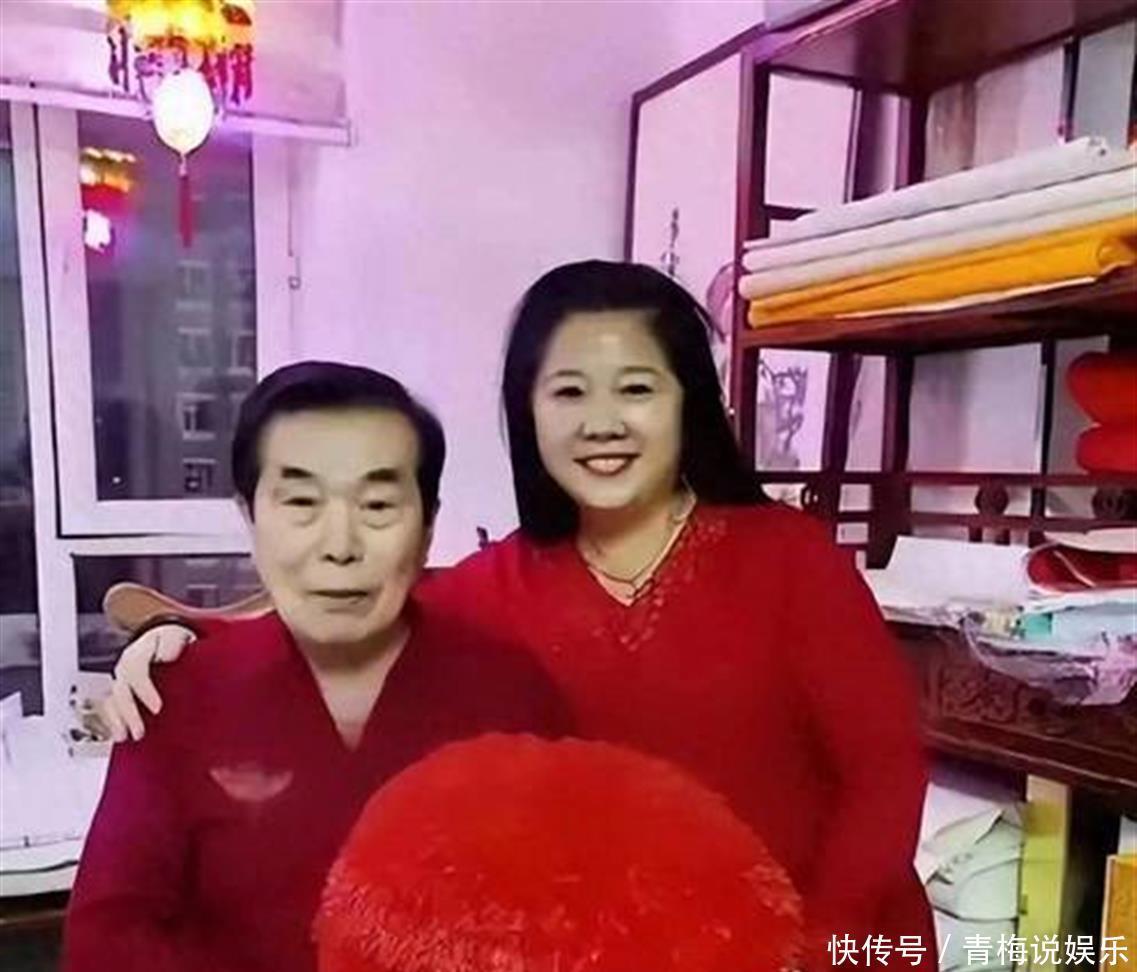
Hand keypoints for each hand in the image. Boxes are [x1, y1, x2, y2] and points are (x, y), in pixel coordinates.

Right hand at [102, 625, 195, 741]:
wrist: (166, 641)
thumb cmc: (176, 643)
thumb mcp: (180, 638)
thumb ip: (175, 645)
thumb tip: (168, 656)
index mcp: (142, 650)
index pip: (137, 669)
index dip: (145, 690)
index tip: (157, 709)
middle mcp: (126, 666)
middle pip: (122, 689)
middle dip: (129, 713)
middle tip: (140, 732)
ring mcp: (121, 680)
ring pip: (111, 701)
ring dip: (117, 721)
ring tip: (123, 738)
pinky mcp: (119, 693)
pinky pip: (109, 709)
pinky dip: (113, 723)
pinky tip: (119, 736)